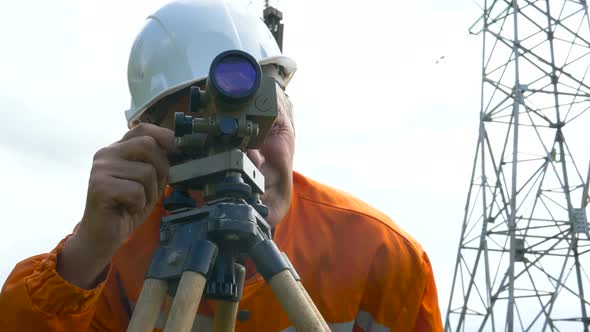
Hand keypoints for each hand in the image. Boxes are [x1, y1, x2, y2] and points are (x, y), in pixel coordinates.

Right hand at [57, 123, 175, 287]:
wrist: (103, 236)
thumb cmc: (128, 207)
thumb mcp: (149, 181)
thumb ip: (158, 163)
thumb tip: (182, 149)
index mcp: (118, 148)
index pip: (143, 128)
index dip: (164, 135)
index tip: (177, 149)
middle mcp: (106, 153)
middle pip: (148, 146)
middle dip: (161, 169)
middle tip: (152, 189)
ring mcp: (100, 168)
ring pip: (146, 171)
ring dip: (149, 192)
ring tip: (135, 202)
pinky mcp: (99, 186)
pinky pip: (137, 191)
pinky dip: (139, 204)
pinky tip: (127, 209)